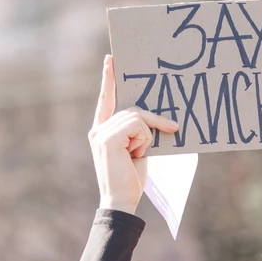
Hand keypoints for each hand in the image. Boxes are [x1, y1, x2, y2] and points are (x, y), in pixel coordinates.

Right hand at [88, 55, 177, 213]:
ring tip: (138, 155)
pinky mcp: (108, 138)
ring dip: (147, 136)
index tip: (110, 59)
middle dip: (153, 122)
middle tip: (163, 136)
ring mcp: (100, 132)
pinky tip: (136, 155)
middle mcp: (98, 128)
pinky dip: (145, 139)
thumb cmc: (131, 178)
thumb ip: (137, 130)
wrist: (122, 200)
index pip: (105, 99)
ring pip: (138, 117)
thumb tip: (153, 117)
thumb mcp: (137, 148)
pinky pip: (138, 124)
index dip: (108, 79)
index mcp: (102, 130)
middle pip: (133, 109)